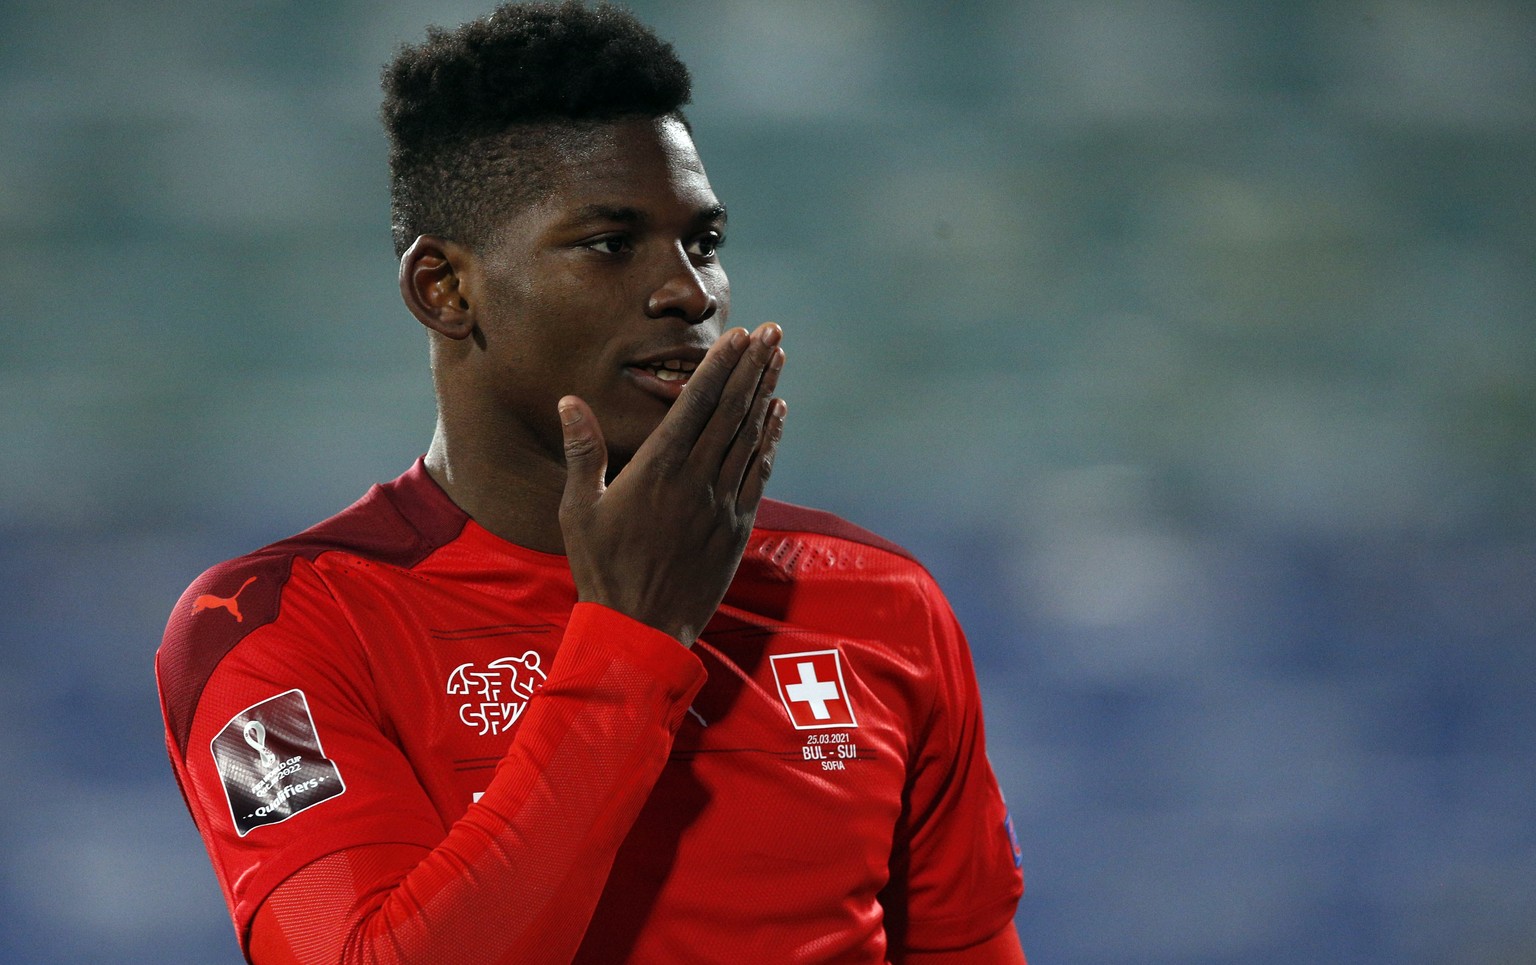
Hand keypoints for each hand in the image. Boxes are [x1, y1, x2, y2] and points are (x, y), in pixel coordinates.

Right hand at [557, 322, 786, 646]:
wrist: (641, 628)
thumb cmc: (602, 568)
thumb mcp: (580, 510)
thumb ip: (584, 452)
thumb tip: (570, 400)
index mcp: (657, 468)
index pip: (697, 402)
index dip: (720, 365)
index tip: (740, 335)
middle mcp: (696, 479)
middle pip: (732, 410)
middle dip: (752, 367)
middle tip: (772, 332)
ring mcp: (722, 503)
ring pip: (751, 436)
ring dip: (766, 394)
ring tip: (778, 360)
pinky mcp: (737, 527)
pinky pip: (760, 473)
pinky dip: (770, 440)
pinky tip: (777, 415)